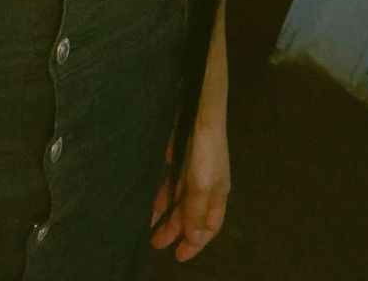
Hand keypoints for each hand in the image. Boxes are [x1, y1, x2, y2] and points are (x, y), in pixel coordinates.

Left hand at [150, 117, 229, 261]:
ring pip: (179, 201)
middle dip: (176, 231)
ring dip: (166, 216)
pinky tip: (151, 207)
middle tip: (156, 245)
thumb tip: (193, 238)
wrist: (199, 110)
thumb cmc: (205, 150)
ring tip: (150, 230)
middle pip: (191, 215)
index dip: (197, 243)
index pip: (209, 226)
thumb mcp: (202, 185)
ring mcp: (192, 172)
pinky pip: (170, 185)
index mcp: (218, 194)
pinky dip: (162, 198)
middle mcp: (206, 185)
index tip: (179, 256)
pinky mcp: (179, 159)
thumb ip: (196, 212)